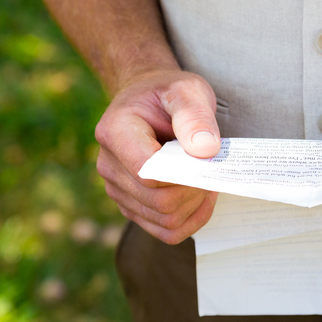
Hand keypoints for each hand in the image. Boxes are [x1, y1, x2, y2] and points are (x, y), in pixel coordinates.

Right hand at [95, 70, 220, 243]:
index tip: (208, 157)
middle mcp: (109, 164)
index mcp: (116, 132)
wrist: (151, 100)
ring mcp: (118, 188)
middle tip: (212, 168)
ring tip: (206, 178)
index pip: (150, 174)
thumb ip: (195, 117)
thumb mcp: (187, 91)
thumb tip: (206, 150)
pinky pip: (165, 231)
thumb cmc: (169, 95)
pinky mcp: (132, 205)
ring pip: (164, 220)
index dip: (185, 174)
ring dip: (195, 205)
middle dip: (195, 190)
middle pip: (159, 201)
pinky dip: (190, 220)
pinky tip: (201, 197)